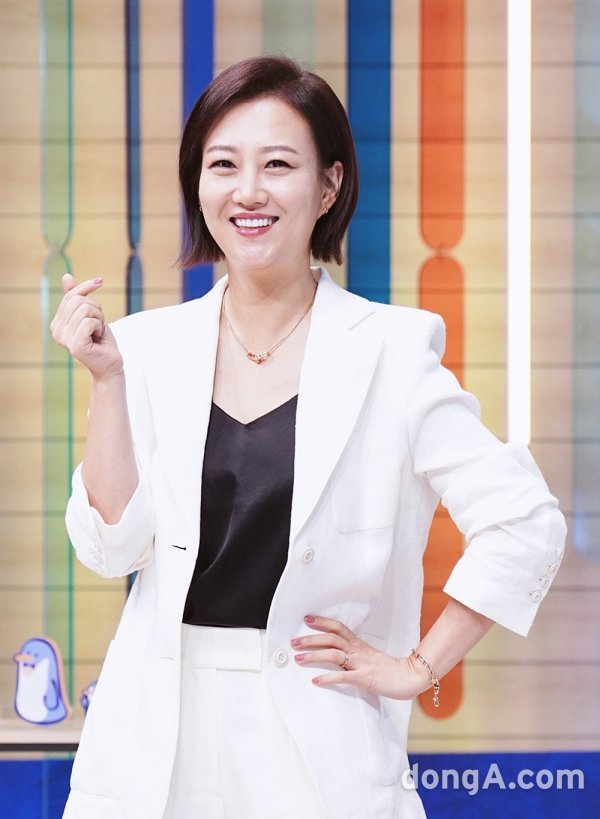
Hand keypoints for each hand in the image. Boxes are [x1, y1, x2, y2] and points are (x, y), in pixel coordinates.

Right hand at [50, 274, 123, 381]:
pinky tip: (98, 337)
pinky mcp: (75, 346)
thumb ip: (77, 297)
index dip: (87, 288)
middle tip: (99, 324)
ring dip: (99, 318)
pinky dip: (100, 326)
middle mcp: (56, 331)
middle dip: (96, 308)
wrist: (110, 364)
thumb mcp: (90, 314)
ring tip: (98, 331)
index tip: (100, 281)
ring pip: (85, 309)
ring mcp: (64, 339)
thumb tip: (66, 276)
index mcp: (57, 323)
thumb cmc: (101, 340)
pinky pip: (89, 321)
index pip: (71, 295)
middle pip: (78, 300)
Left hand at [290, 615, 431, 699]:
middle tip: (293, 641)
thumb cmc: (390, 669)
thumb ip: (355, 655)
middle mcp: (358, 650)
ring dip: (314, 656)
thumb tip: (338, 656)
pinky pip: (343, 676)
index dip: (322, 622)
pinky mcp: (364, 677)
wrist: (410, 677)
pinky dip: (328, 678)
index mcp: (359, 644)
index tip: (307, 619)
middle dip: (310, 639)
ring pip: (333, 654)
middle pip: (331, 638)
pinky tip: (316, 680)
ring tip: (299, 659)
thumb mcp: (370, 657)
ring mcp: (361, 663)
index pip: (338, 627)